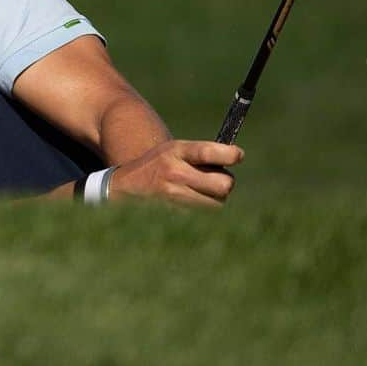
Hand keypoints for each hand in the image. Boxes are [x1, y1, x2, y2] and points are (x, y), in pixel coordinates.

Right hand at [108, 139, 243, 207]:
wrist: (128, 186)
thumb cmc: (159, 164)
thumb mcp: (175, 150)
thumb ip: (201, 154)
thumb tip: (236, 158)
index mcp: (175, 152)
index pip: (207, 152)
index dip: (229, 154)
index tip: (238, 155)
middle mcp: (175, 174)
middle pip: (223, 184)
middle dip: (226, 181)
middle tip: (218, 178)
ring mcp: (175, 197)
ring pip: (218, 203)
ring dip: (216, 197)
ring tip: (200, 189)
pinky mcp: (177, 215)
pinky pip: (205, 214)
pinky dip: (205, 208)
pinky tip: (191, 200)